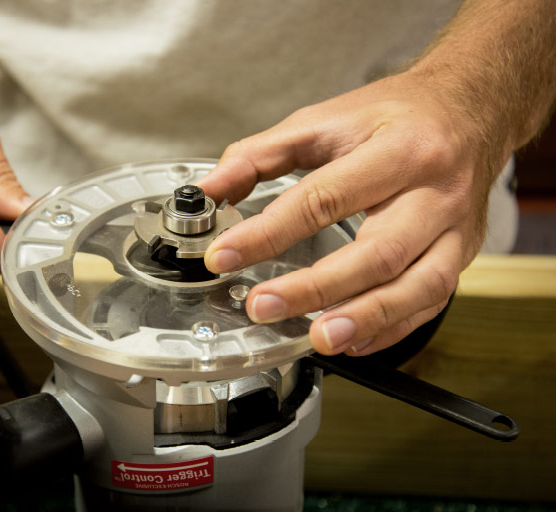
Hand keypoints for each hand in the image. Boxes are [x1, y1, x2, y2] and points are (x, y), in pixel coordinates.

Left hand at [198, 70, 507, 356]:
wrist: (469, 110)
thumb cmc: (394, 116)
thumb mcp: (323, 120)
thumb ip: (260, 155)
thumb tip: (210, 189)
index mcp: (396, 150)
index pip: (323, 198)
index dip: (268, 232)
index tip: (224, 255)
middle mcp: (434, 192)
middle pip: (376, 252)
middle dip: (316, 287)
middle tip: (264, 306)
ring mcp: (454, 229)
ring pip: (415, 286)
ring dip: (363, 318)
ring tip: (317, 338)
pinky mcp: (461, 254)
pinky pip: (431, 303)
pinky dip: (391, 328)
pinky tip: (353, 341)